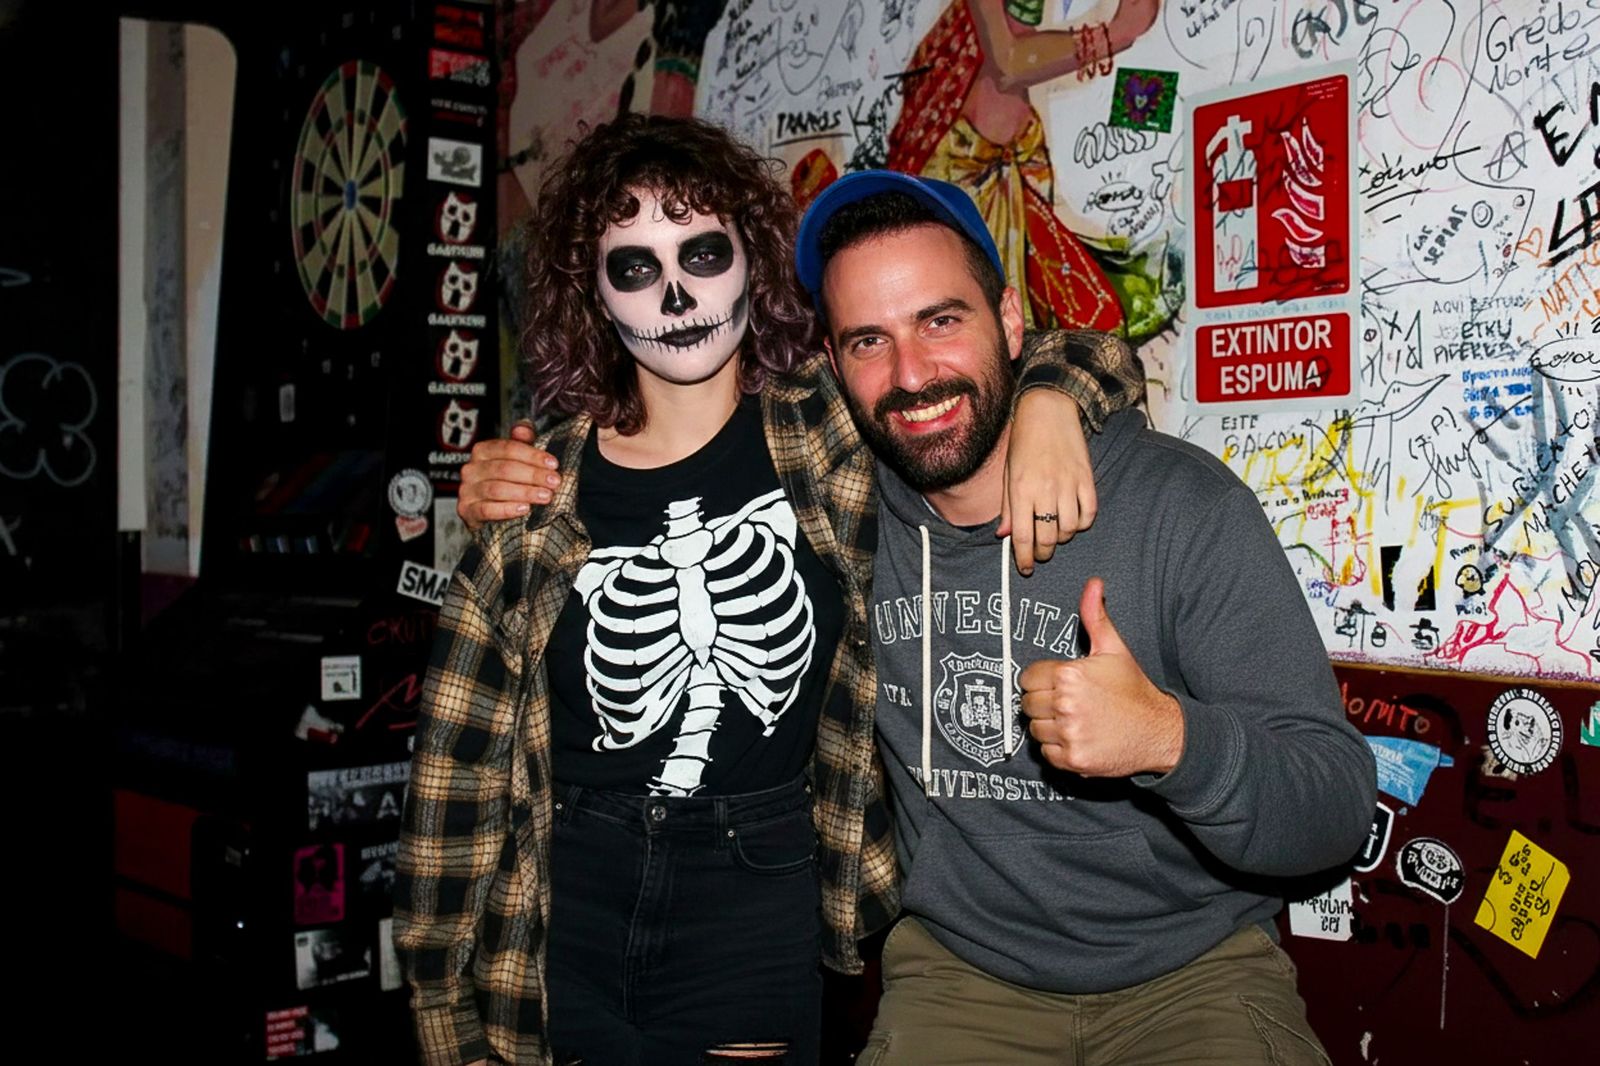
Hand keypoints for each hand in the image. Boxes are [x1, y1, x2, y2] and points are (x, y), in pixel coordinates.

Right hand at [457, 420, 561, 530]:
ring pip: (497, 489)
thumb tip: (523, 428)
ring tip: (546, 496)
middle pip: (505, 468)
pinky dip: (507, 509)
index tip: (554, 464)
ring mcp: (467, 490)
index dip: (533, 455)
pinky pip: (486, 510)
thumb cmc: (505, 483)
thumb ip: (521, 443)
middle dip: (533, 475)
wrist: (487, 514)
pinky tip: (525, 509)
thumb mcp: (514, 460)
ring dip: (525, 492)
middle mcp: (472, 468)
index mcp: (483, 451)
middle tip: (554, 482)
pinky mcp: (467, 510)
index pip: (509, 448)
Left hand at [998, 389, 1096, 575]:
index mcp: (1021, 490)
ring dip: (1062, 539)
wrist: (1048, 410)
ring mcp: (1069, 485)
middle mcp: (1045, 490)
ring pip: (1070, 529)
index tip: (1025, 568)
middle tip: (1040, 554)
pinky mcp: (1087, 479)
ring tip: (1055, 535)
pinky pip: (1088, 513)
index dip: (1023, 558)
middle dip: (1043, 553)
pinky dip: (1082, 524)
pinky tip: (1073, 522)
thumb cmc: (1023, 442)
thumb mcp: (1008, 473)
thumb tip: (1004, 535)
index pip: (1023, 536)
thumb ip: (1008, 507)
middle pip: (1048, 538)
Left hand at [1019, 578, 1182, 776]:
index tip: (1059, 684)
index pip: (1028, 678)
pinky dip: (1058, 749)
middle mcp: (1066, 704)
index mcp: (1070, 675)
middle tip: (1069, 703)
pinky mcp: (1073, 759)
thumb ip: (1095, 617)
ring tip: (1076, 720)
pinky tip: (1079, 737)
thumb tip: (1093, 584)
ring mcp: (1069, 734)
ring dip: (1050, 726)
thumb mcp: (1114, 650)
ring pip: (1035, 729)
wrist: (1159, 730)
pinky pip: (1047, 754)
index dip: (1042, 680)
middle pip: (1028, 703)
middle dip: (1044, 702)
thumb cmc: (1134, 690)